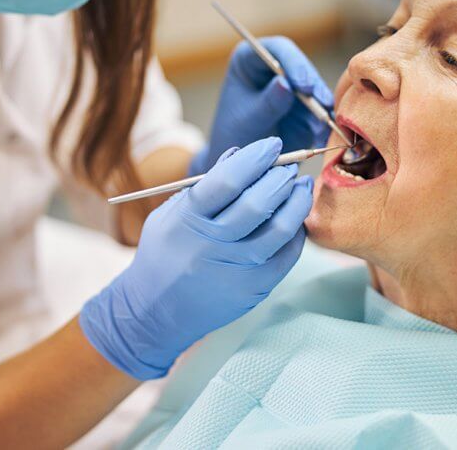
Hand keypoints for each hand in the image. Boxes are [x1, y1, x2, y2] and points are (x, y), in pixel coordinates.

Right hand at [81, 137, 312, 379]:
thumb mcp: (172, 213)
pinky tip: (295, 217)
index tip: (273, 145)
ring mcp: (235, 270)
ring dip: (296, 202)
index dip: (255, 158)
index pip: (227, 181)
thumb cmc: (164, 254)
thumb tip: (239, 153)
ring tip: (300, 186)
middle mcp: (212, 245)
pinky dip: (296, 232)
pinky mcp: (254, 289)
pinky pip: (286, 255)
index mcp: (188, 219)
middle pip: (257, 204)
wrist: (156, 312)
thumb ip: (205, 185)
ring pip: (280, 230)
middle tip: (290, 165)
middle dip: (280, 177)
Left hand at [190, 36, 332, 174]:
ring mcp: (293, 87)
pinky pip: (322, 111)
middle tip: (323, 103)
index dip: (294, 64)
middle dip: (314, 87)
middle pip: (302, 69)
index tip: (304, 84)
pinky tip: (323, 135)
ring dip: (322, 108)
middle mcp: (275, 68)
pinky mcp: (307, 107)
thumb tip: (286, 83)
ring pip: (316, 91)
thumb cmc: (235, 133)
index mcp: (251, 60)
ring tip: (321, 126)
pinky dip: (325, 123)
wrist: (242, 158)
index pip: (277, 50)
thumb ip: (267, 102)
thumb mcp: (248, 119)